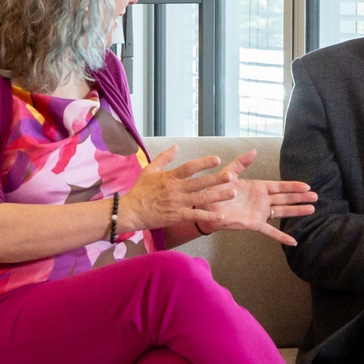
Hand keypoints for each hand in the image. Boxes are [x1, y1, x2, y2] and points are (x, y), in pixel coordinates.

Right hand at [118, 146, 237, 232]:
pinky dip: (208, 216)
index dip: (203, 163)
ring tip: (232, 192)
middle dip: (216, 179)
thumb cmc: (140, 191)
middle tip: (230, 176)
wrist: (130, 211)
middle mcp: (175, 189)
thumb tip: (175, 147)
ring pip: (200, 198)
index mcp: (170, 177)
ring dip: (217, 196)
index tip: (217, 159)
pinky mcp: (176, 216)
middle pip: (199, 183)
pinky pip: (195, 216)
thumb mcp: (149, 170)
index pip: (189, 168)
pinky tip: (221, 216)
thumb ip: (164, 158)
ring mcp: (177, 203)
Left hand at [197, 150, 316, 245]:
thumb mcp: (229, 173)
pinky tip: (293, 242)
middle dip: (300, 197)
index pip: (280, 186)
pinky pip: (270, 232)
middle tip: (315, 196)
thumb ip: (241, 163)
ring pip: (282, 212)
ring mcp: (260, 213)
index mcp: (258, 187)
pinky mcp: (254, 224)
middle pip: (285, 198)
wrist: (206, 207)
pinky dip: (281, 237)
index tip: (306, 186)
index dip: (293, 186)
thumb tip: (254, 151)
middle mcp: (262, 200)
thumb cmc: (216, 189)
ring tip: (311, 209)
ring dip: (297, 211)